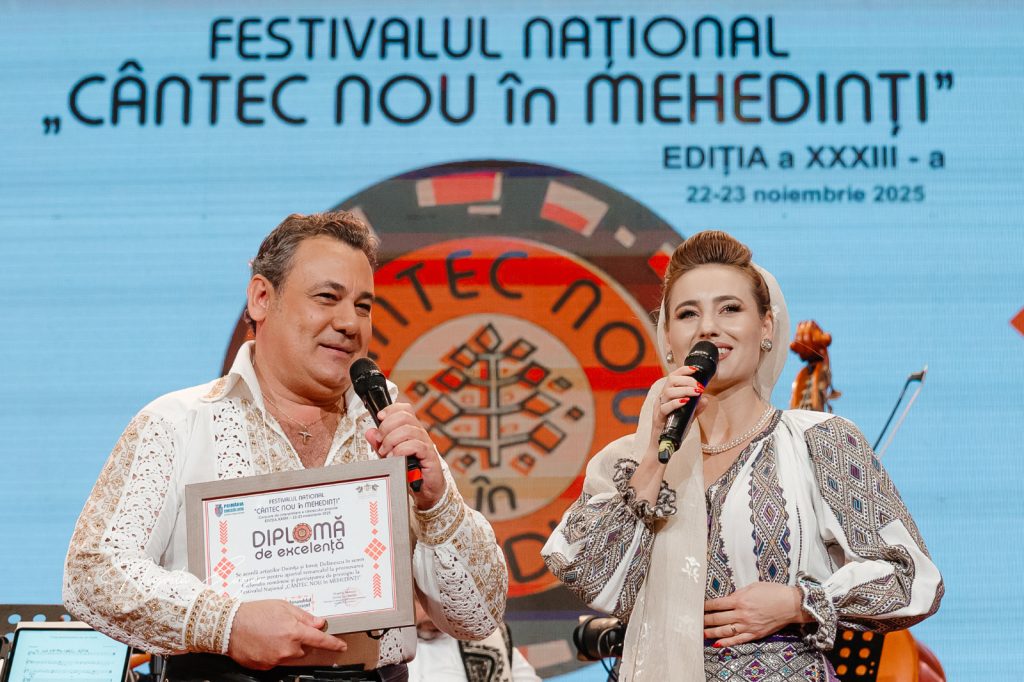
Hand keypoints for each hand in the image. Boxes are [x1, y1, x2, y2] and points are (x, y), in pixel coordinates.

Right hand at [226, 600, 345, 668]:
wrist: (228, 626)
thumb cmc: (254, 613)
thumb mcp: (282, 606)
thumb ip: (303, 616)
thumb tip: (318, 623)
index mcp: (294, 632)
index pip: (320, 640)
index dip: (333, 643)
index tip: (341, 646)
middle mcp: (287, 648)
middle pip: (304, 648)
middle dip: (300, 639)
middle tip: (285, 628)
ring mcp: (275, 659)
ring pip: (290, 655)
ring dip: (287, 646)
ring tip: (271, 633)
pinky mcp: (265, 666)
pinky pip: (276, 660)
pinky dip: (274, 652)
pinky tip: (264, 642)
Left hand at [365, 402, 444, 508]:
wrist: (425, 489)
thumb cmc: (410, 471)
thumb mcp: (389, 455)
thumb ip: (379, 444)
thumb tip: (370, 432)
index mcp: (411, 429)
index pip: (404, 409)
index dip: (390, 410)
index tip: (380, 418)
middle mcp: (419, 433)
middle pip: (403, 416)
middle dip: (386, 428)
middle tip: (381, 442)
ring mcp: (425, 443)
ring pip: (407, 430)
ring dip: (391, 441)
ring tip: (386, 453)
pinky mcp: (429, 455)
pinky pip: (415, 445)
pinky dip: (400, 450)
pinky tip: (394, 457)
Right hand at [651, 364, 707, 442]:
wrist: (663, 446)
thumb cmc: (673, 429)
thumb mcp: (687, 417)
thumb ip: (696, 408)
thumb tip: (705, 399)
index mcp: (667, 395)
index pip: (673, 376)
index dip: (683, 370)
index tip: (695, 370)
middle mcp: (661, 399)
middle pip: (671, 380)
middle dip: (687, 380)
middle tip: (699, 387)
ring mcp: (659, 408)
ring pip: (668, 391)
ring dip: (684, 390)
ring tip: (696, 392)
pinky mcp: (659, 418)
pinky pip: (665, 407)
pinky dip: (676, 403)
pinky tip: (686, 402)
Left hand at [703, 583, 809, 646]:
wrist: (790, 604)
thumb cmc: (772, 592)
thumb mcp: (752, 587)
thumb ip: (738, 594)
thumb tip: (727, 599)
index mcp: (739, 600)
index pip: (716, 604)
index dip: (705, 606)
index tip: (696, 606)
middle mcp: (741, 614)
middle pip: (717, 618)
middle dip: (704, 620)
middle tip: (694, 621)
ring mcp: (748, 625)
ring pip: (724, 631)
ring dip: (711, 632)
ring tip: (701, 633)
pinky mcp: (754, 634)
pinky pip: (737, 640)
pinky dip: (726, 642)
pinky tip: (717, 643)